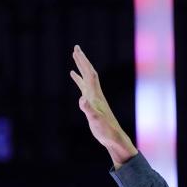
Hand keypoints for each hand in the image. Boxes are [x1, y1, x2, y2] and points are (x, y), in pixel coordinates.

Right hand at [69, 45, 138, 166]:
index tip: (77, 50)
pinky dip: (78, 80)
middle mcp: (96, 94)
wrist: (113, 138)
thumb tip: (82, 99)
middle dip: (82, 60)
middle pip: (89, 73)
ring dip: (80, 67)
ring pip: (86, 78)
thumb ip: (88, 109)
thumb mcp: (95, 120)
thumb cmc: (105, 130)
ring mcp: (94, 98)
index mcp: (96, 95)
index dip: (83, 62)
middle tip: (76, 47)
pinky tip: (73, 75)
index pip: (89, 74)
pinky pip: (84, 87)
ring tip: (75, 57)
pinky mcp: (92, 104)